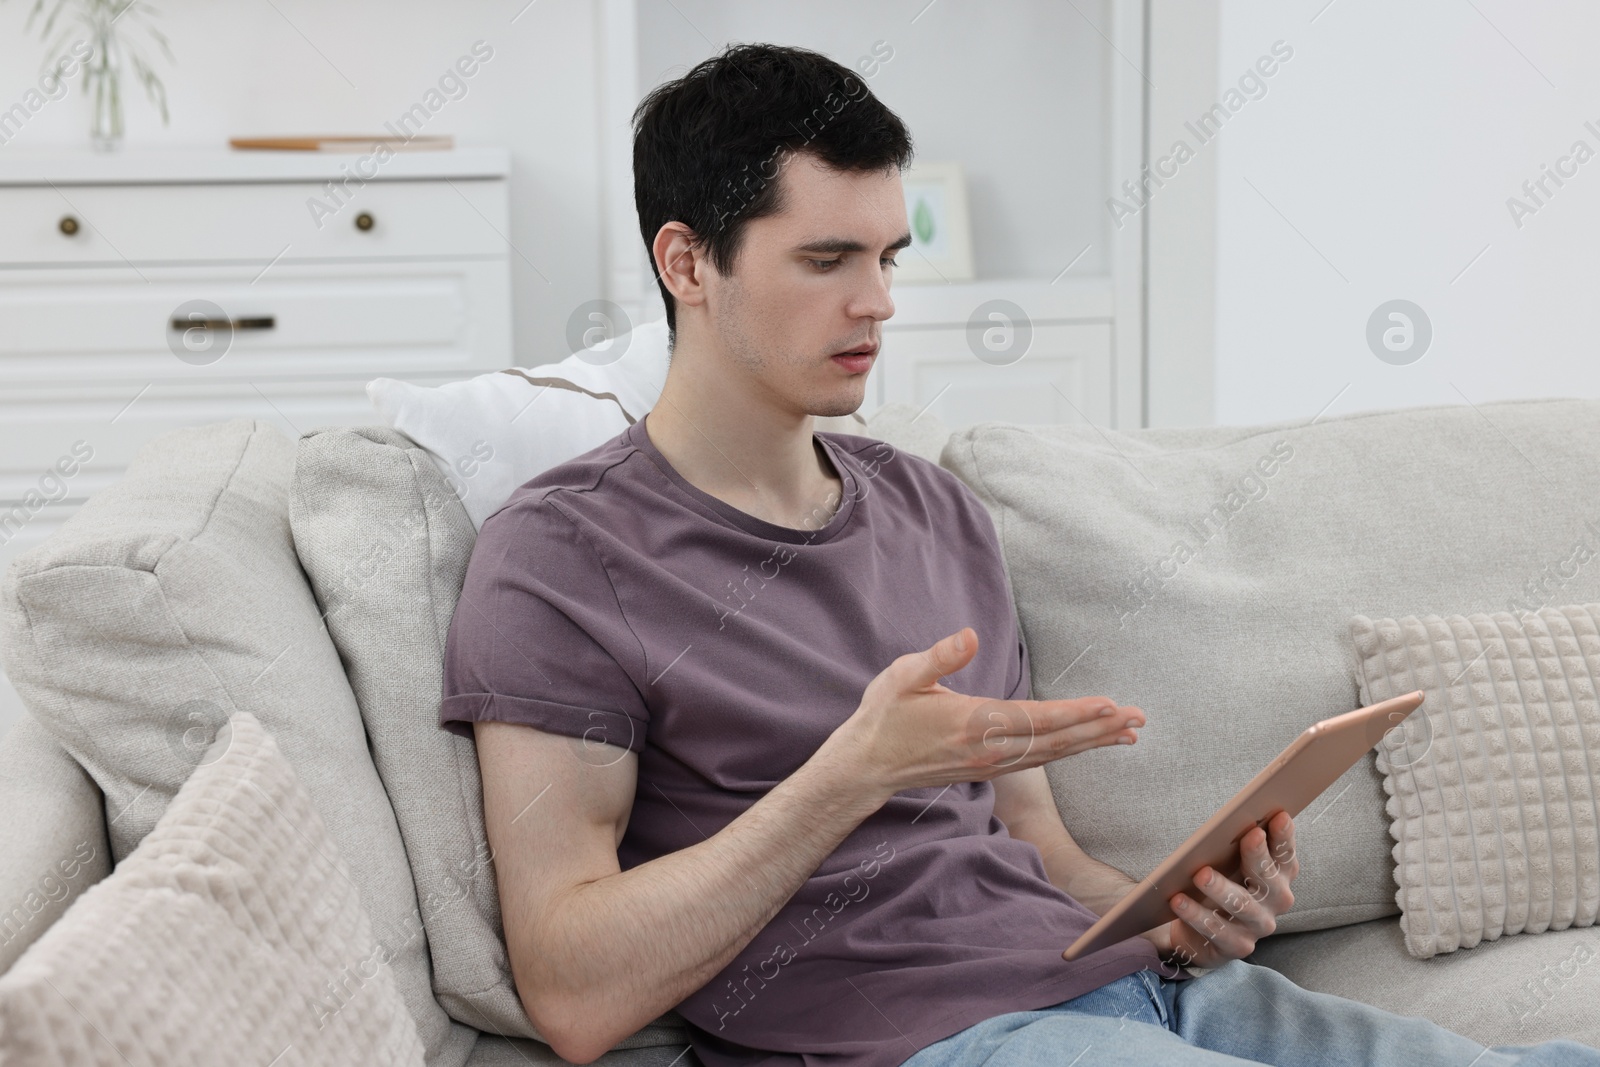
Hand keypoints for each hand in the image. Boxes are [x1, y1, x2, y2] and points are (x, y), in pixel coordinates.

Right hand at [827, 627, 1144, 797]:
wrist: (866, 766)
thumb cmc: (884, 716)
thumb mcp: (903, 677)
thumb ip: (939, 657)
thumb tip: (969, 634)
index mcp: (973, 722)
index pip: (1036, 718)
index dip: (1076, 713)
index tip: (1110, 705)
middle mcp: (989, 749)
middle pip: (1056, 740)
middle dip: (1100, 729)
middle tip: (1138, 719)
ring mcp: (991, 764)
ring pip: (1052, 754)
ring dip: (1092, 743)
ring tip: (1128, 733)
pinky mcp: (988, 769)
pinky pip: (1039, 760)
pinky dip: (1069, 752)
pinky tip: (1086, 745)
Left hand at [1140, 810, 1299, 973]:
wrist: (1199, 930)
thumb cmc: (1220, 882)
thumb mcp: (1230, 862)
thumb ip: (1237, 844)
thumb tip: (1235, 818)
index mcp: (1279, 876)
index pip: (1286, 855)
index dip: (1285, 837)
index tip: (1279, 815)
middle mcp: (1276, 902)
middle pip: (1269, 879)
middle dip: (1259, 856)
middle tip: (1250, 835)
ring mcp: (1258, 926)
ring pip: (1242, 905)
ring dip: (1221, 888)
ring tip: (1200, 873)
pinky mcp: (1236, 946)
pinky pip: (1215, 930)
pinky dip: (1195, 914)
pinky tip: (1177, 900)